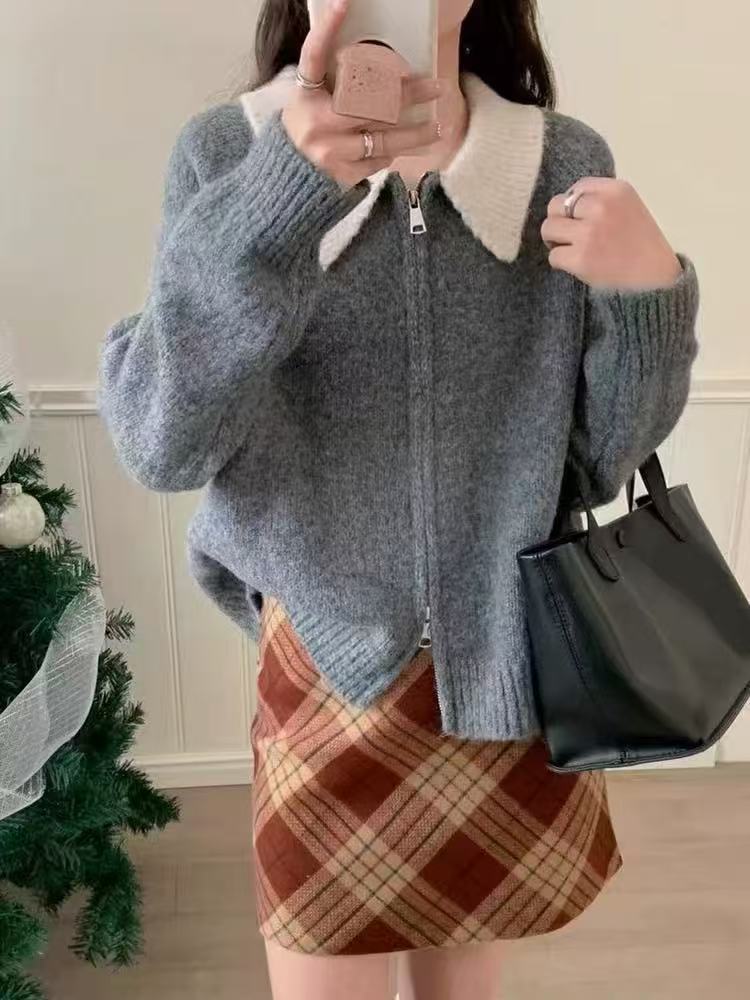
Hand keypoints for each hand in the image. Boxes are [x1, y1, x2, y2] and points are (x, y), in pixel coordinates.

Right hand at [281, 0, 441, 191]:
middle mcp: (316, 121)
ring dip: (416, 132)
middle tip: (435, 87)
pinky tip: (404, 147)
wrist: (290, 178)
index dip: (327, 28)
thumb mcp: (311, 101)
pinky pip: (378, 159)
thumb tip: (383, 72)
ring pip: (384, 138)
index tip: (343, 3)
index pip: (314, 56)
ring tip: (437, 127)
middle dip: (408, 95)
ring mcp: (330, 150)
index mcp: (305, 95)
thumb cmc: (308, 130)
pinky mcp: (343, 174)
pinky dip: (391, 152)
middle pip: (370, 102)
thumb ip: (337, 85)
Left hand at [541, 177, 682, 290]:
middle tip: (570, 236)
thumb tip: (565, 203)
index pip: (577, 187)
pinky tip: (576, 265)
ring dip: (555, 241)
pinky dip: (561, 262)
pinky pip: (553, 256)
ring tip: (570, 249)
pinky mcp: (581, 259)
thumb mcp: (629, 207)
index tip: (581, 219)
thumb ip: (601, 200)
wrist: (656, 279)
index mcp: (616, 190)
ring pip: (548, 228)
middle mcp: (601, 207)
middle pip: (556, 205)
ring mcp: (589, 233)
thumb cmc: (641, 245)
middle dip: (559, 221)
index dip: (573, 204)